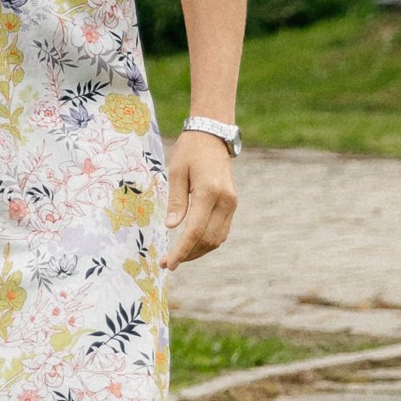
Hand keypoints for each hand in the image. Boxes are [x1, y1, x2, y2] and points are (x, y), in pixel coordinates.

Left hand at [163, 128, 238, 268]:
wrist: (212, 137)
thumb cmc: (189, 151)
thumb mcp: (176, 172)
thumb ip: (175, 201)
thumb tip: (171, 227)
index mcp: (209, 192)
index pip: (195, 231)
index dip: (181, 250)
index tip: (169, 263)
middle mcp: (225, 201)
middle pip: (208, 239)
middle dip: (188, 255)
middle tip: (168, 263)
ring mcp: (231, 204)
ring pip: (217, 239)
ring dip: (198, 251)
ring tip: (178, 257)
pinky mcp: (232, 205)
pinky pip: (221, 230)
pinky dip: (207, 242)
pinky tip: (192, 244)